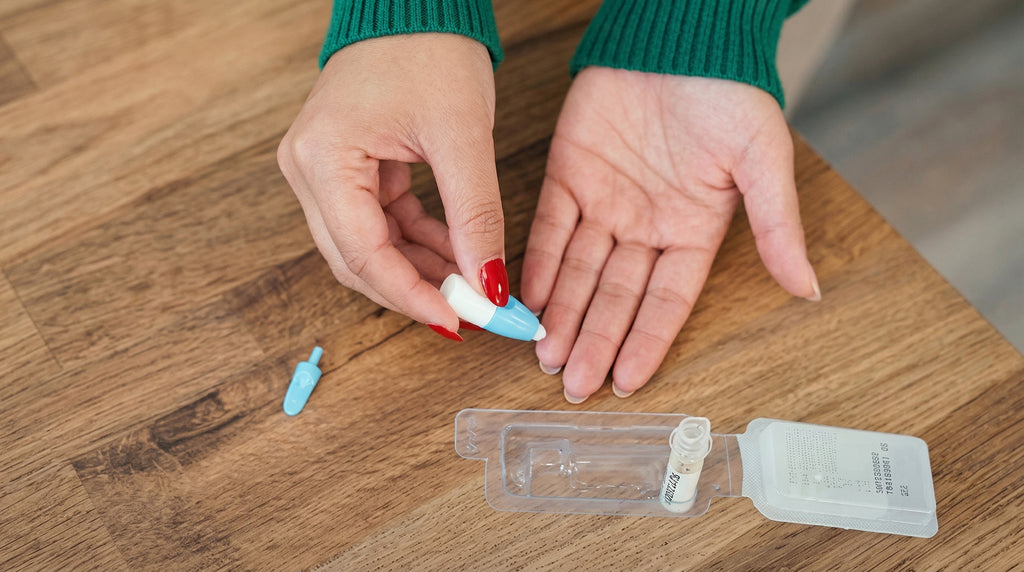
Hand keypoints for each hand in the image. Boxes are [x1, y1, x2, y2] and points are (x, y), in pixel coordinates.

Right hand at [277, 34, 507, 337]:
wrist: (415, 1)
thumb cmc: (428, 46)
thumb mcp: (462, 136)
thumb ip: (475, 216)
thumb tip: (488, 286)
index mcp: (322, 158)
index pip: (362, 254)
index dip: (411, 296)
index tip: (459, 322)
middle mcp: (309, 170)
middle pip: (357, 261)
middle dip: (415, 291)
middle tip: (472, 314)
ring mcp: (323, 171)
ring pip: (368, 249)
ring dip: (419, 271)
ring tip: (473, 284)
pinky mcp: (346, 169)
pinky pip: (379, 224)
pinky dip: (417, 243)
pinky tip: (457, 253)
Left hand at [522, 67, 819, 401]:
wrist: (681, 31)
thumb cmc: (730, 92)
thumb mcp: (763, 161)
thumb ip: (776, 226)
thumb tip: (807, 289)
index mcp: (693, 230)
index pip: (666, 300)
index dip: (646, 341)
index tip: (626, 383)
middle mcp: (646, 226)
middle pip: (616, 295)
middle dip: (595, 340)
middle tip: (573, 385)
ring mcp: (606, 201)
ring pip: (580, 270)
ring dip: (564, 313)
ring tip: (547, 355)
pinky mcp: (569, 172)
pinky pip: (552, 226)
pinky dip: (541, 262)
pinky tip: (530, 297)